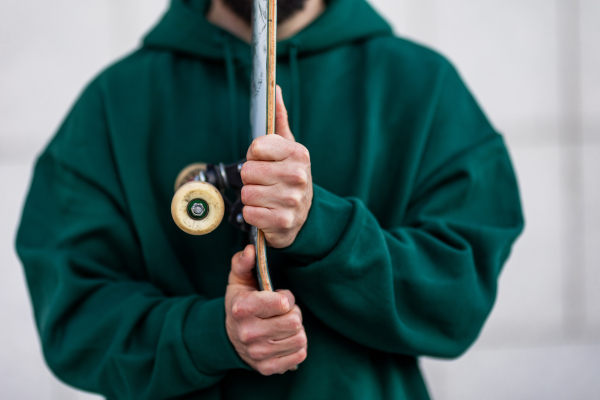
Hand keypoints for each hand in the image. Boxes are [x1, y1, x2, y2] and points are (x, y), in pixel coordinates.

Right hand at [225, 245, 307, 374]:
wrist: (228, 338)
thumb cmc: (240, 303)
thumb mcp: (238, 280)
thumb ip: (243, 262)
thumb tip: (250, 250)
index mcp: (242, 309)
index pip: (283, 303)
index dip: (286, 298)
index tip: (279, 298)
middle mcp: (248, 334)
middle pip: (295, 321)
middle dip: (293, 313)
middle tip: (282, 312)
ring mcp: (258, 353)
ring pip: (300, 338)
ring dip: (295, 330)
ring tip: (282, 325)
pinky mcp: (267, 368)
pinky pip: (300, 355)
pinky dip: (296, 346)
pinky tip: (284, 339)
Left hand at [241, 86, 312, 247]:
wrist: (304, 216)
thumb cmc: (289, 178)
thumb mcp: (289, 149)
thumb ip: (279, 120)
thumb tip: (275, 90)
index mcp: (299, 154)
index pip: (257, 147)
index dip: (254, 155)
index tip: (263, 161)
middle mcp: (298, 176)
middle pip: (248, 171)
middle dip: (251, 178)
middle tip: (265, 182)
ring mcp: (292, 200)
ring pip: (246, 193)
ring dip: (251, 197)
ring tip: (266, 198)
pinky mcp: (283, 222)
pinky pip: (249, 213)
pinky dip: (253, 215)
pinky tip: (266, 212)